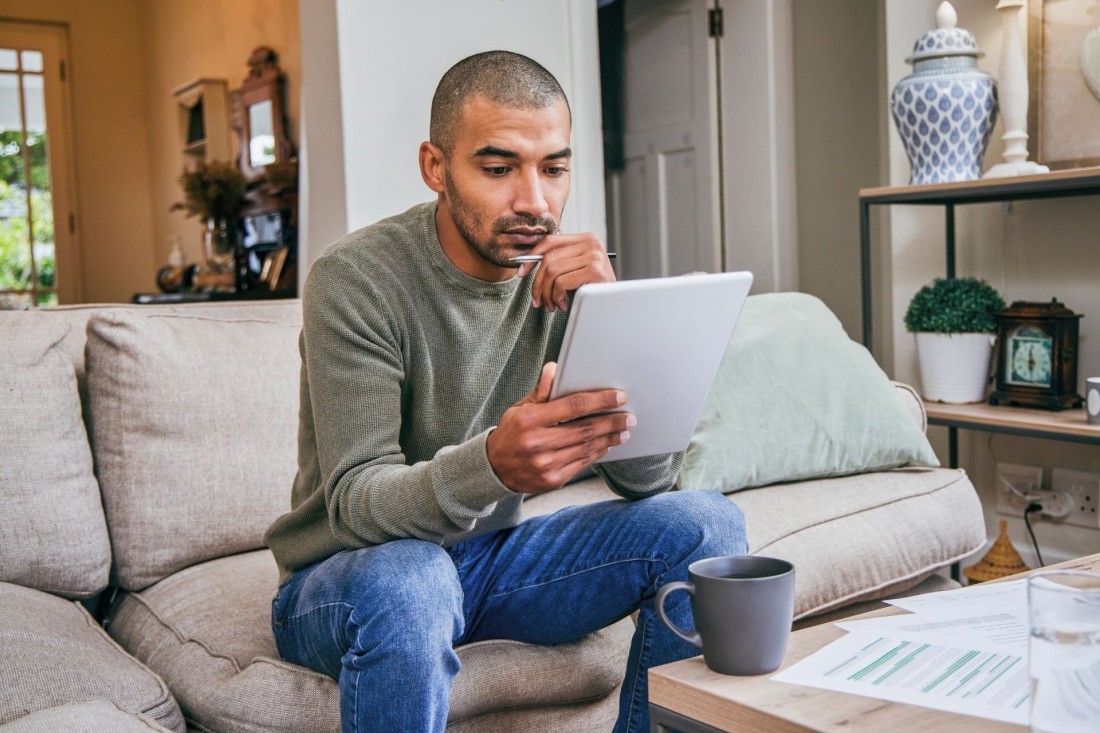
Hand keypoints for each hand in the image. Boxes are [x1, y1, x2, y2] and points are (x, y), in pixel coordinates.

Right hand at [487, 362, 634, 493]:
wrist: (495, 468)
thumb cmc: (512, 432)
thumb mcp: (521, 408)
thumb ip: (541, 391)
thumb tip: (554, 368)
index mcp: (530, 420)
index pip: (573, 406)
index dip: (600, 400)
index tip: (619, 396)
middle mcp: (538, 443)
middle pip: (585, 429)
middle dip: (612, 422)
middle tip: (629, 417)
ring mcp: (546, 464)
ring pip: (587, 448)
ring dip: (609, 438)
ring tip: (623, 431)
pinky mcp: (553, 480)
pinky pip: (582, 464)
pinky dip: (597, 452)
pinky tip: (606, 445)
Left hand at [517, 233, 615, 311]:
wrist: (613, 307)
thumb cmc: (591, 291)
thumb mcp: (572, 271)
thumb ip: (557, 262)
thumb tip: (525, 264)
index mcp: (585, 239)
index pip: (550, 241)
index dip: (532, 257)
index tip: (522, 273)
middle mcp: (591, 242)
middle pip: (548, 258)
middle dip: (537, 283)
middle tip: (537, 300)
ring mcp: (594, 255)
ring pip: (552, 271)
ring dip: (547, 293)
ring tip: (552, 305)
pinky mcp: (595, 270)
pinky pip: (562, 282)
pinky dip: (557, 297)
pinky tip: (564, 305)